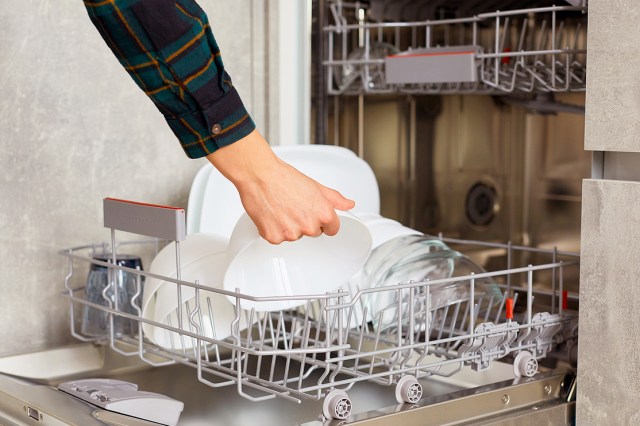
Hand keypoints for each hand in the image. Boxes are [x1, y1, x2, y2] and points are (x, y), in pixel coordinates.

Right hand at [207, 130, 354, 243]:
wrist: (260, 175)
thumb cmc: (284, 178)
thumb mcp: (315, 186)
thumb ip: (334, 199)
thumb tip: (348, 204)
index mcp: (323, 214)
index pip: (333, 229)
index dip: (325, 221)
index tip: (317, 215)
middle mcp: (309, 226)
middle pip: (313, 232)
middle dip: (306, 222)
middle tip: (294, 206)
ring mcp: (291, 234)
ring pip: (294, 235)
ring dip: (289, 226)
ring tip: (281, 207)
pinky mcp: (274, 237)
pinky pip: (278, 238)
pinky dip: (274, 229)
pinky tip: (272, 214)